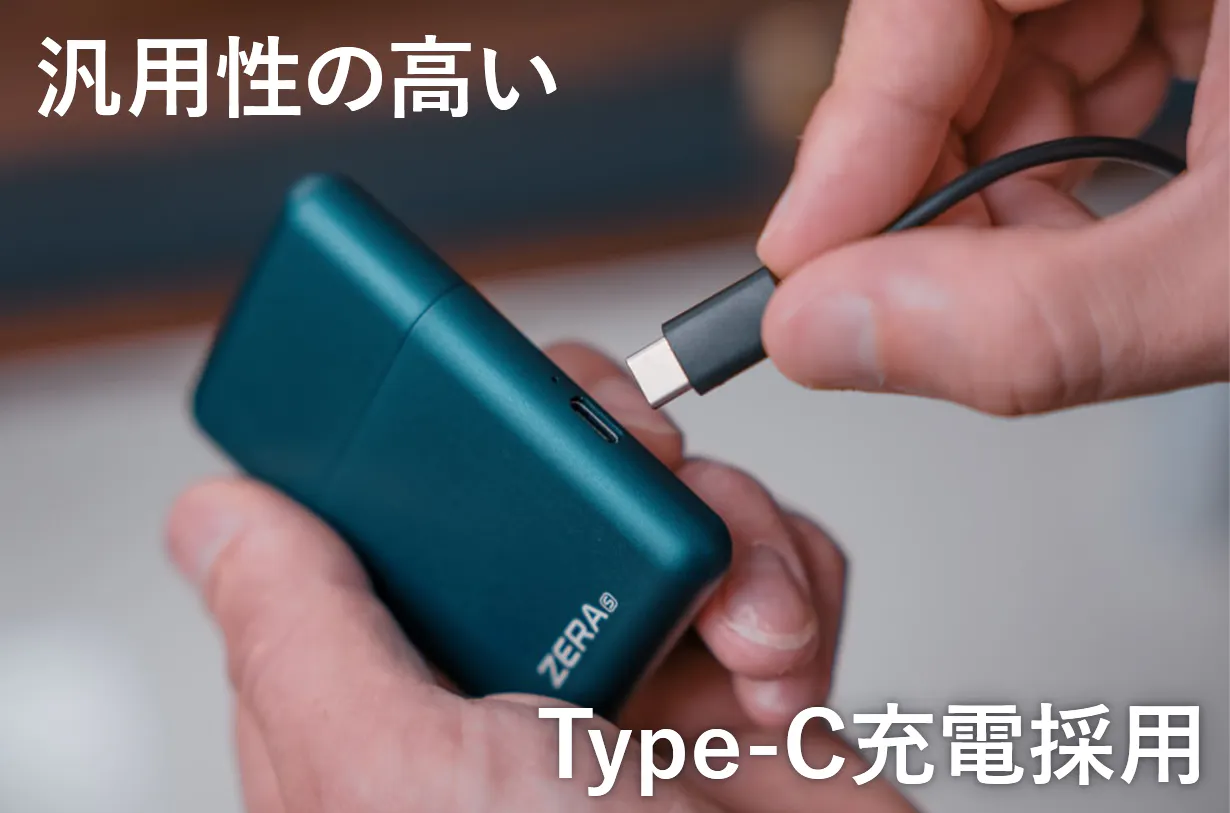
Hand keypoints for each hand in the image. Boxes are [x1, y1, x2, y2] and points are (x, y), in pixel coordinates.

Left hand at [167, 343, 915, 812]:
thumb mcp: (392, 776)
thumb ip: (300, 637)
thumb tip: (218, 518)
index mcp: (405, 684)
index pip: (392, 500)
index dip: (425, 422)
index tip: (462, 368)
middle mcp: (515, 665)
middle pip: (545, 460)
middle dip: (605, 441)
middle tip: (631, 466)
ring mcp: (640, 662)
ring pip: (675, 486)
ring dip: (729, 529)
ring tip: (740, 630)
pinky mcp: (751, 664)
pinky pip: (778, 547)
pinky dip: (798, 581)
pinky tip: (779, 672)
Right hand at [758, 0, 1227, 414]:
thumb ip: (1038, 318)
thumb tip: (831, 331)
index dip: (856, 114)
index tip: (808, 253)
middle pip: (958, 12)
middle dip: (923, 164)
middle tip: (905, 280)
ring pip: (1004, 39)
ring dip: (987, 172)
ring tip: (1018, 266)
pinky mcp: (1196, 4)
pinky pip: (1073, 50)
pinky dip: (1047, 158)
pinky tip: (1068, 223)